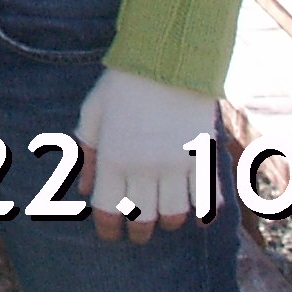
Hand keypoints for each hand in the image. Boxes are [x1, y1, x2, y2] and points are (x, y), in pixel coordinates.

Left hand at [75, 65, 214, 241]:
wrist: (168, 58)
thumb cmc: (124, 84)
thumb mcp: (94, 113)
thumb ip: (87, 153)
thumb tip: (84, 190)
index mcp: (113, 157)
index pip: (108, 211)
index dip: (108, 229)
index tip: (111, 233)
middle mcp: (144, 168)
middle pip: (142, 220)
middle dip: (138, 231)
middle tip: (138, 232)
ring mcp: (175, 165)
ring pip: (174, 216)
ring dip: (167, 221)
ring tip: (164, 215)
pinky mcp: (201, 157)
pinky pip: (207, 199)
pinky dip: (204, 213)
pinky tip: (198, 216)